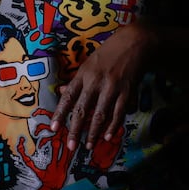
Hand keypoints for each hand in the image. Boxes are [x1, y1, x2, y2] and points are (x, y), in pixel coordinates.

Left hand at [53, 22, 157, 148]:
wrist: (134, 42)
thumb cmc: (109, 52)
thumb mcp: (89, 63)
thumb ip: (77, 80)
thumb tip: (61, 92)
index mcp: (84, 74)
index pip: (68, 97)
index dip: (60, 113)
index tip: (54, 128)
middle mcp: (96, 82)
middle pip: (83, 110)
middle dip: (76, 130)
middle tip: (71, 146)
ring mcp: (112, 87)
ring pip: (100, 115)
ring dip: (94, 133)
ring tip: (88, 146)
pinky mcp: (127, 91)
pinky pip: (118, 113)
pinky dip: (113, 126)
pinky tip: (108, 136)